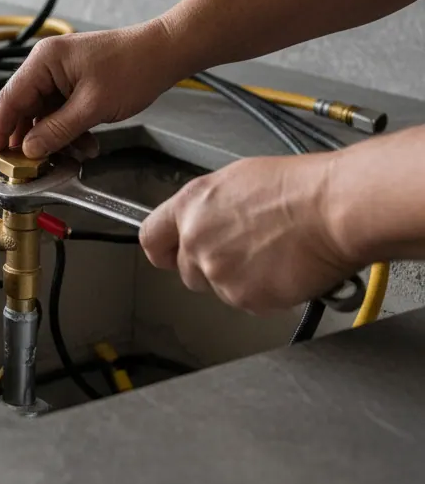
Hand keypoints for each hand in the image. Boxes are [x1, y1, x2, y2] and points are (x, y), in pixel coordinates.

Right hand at [0, 19, 183, 166]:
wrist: (165, 53)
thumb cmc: (133, 67)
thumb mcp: (93, 106)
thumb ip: (57, 130)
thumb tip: (29, 150)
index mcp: (43, 62)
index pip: (8, 101)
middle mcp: (46, 67)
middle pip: (24, 111)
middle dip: (31, 142)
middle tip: (33, 169)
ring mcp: (60, 76)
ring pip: (44, 117)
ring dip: (55, 140)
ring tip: (72, 156)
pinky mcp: (74, 86)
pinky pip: (61, 115)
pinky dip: (69, 133)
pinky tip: (85, 145)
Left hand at [139, 154, 360, 313]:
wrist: (331, 209)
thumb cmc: (297, 188)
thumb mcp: (236, 181)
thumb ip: (210, 208)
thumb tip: (207, 219)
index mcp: (190, 206)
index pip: (151, 238)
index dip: (163, 250)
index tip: (170, 254)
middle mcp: (196, 240)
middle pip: (186, 270)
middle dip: (209, 267)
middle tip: (242, 253)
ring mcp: (218, 272)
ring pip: (218, 289)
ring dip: (238, 280)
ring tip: (270, 256)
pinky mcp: (245, 297)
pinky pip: (247, 303)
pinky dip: (264, 293)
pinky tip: (282, 269)